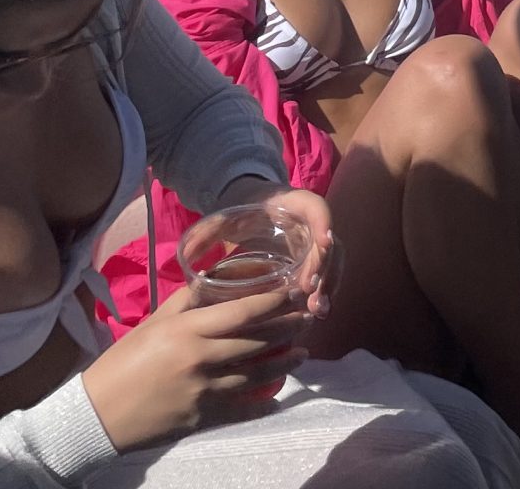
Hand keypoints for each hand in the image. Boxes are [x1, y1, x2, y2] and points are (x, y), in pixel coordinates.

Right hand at [80, 278, 311, 451]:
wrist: (98, 413)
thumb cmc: (123, 362)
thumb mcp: (153, 323)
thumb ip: (186, 302)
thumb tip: (213, 279)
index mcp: (187, 330)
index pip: (242, 312)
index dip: (273, 302)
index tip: (294, 292)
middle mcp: (200, 358)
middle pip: (256, 341)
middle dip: (287, 329)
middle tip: (309, 319)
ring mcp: (203, 391)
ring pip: (255, 374)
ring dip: (283, 364)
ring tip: (302, 354)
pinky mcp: (201, 418)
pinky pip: (241, 409)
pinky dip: (262, 404)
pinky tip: (278, 398)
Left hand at [200, 182, 338, 318]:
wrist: (248, 212)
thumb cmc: (236, 215)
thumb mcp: (221, 220)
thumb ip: (206, 233)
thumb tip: (186, 255)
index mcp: (289, 205)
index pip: (314, 207)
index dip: (323, 222)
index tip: (323, 242)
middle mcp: (308, 223)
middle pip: (328, 242)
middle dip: (324, 268)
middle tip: (312, 294)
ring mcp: (313, 243)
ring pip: (332, 262)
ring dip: (328, 285)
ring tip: (316, 312)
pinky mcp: (311, 261)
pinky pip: (326, 275)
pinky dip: (323, 293)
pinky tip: (315, 314)